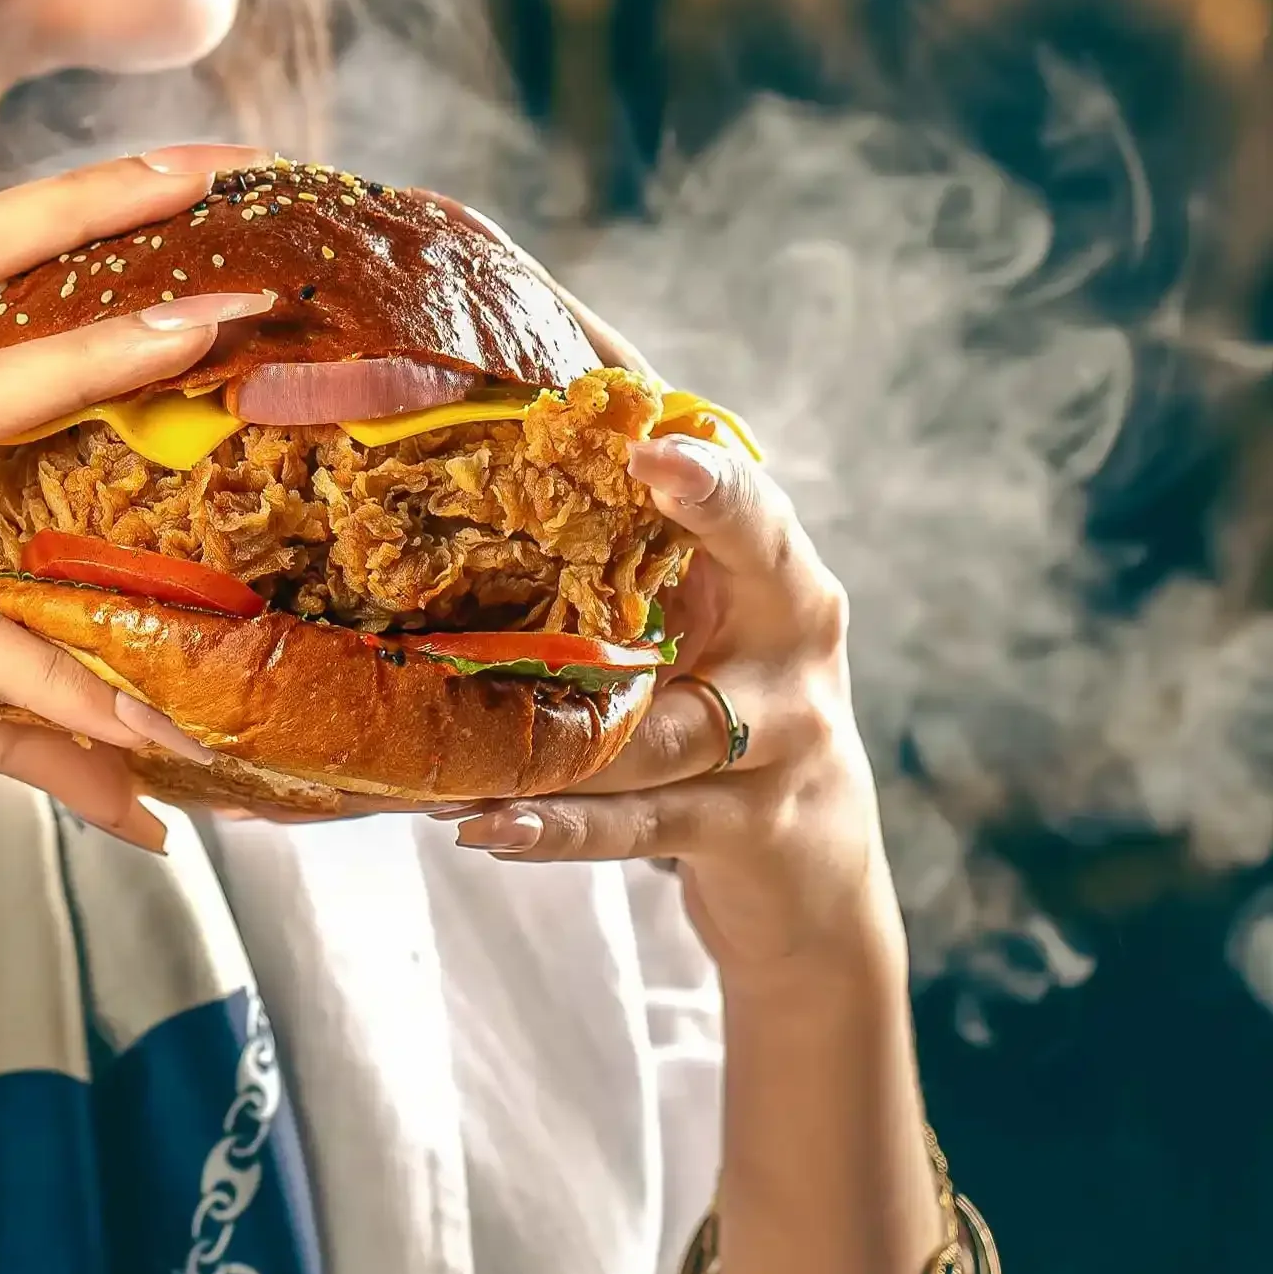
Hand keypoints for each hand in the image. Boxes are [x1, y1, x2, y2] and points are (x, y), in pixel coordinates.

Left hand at [452, 436, 891, 980]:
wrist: (810, 874)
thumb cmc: (721, 715)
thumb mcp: (692, 623)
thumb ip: (625, 543)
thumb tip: (518, 411)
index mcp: (774, 567)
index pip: (739, 472)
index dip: (693, 430)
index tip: (649, 400)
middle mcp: (794, 633)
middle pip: (763, 547)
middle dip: (713, 498)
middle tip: (648, 454)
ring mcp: (783, 734)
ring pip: (667, 719)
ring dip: (561, 720)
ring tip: (463, 693)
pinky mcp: (749, 826)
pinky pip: (642, 822)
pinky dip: (561, 826)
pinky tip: (485, 825)